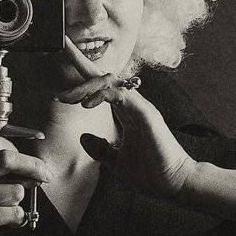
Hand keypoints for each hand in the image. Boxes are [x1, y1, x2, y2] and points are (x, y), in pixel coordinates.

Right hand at [0, 136, 53, 235]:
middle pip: (9, 158)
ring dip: (17, 203)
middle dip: (34, 166)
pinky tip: (7, 223)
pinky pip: (13, 213)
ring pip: (15, 191)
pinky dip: (16, 220)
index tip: (26, 160)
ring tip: (4, 212)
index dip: (15, 149)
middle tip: (46, 176)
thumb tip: (30, 170)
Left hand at [61, 37, 198, 197]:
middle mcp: (133, 104)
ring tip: (68, 98)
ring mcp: (140, 106)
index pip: (103, 86)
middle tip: (60, 74)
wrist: (174, 182)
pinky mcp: (146, 113)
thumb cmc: (151, 172)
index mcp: (127, 112)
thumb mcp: (117, 160)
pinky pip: (120, 95)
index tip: (67, 52)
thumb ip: (101, 148)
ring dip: (86, 86)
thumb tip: (84, 137)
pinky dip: (102, 95)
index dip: (84, 70)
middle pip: (103, 77)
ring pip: (110, 82)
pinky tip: (87, 105)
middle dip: (80, 68)